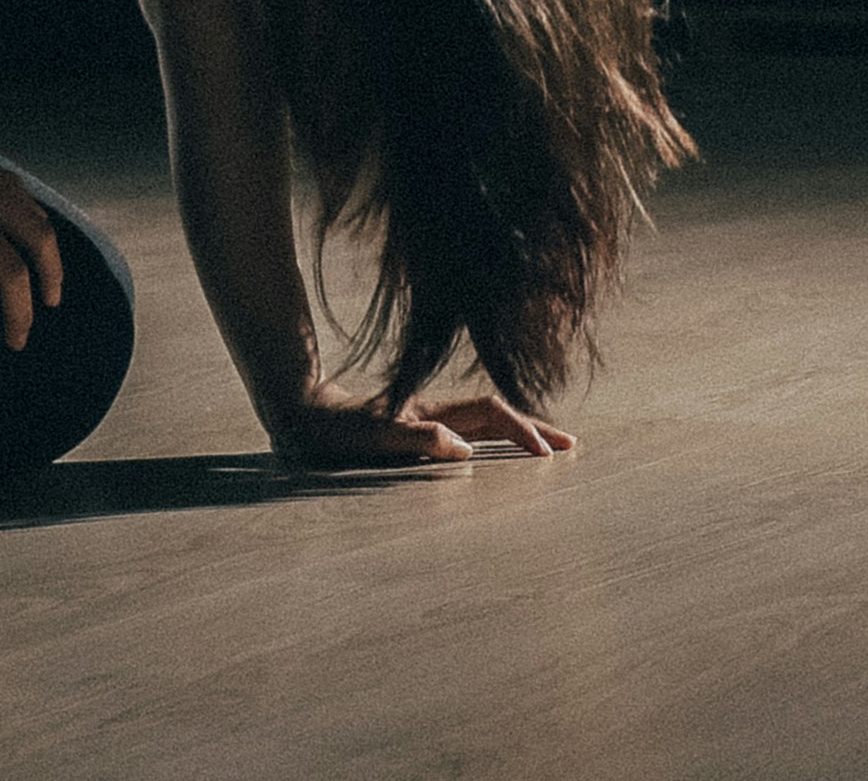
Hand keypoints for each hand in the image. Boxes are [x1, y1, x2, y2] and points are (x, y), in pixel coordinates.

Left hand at [271, 387, 575, 465]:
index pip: (490, 414)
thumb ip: (418, 440)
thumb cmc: (330, 430)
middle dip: (533, 428)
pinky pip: (464, 432)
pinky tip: (494, 450)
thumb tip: (468, 450)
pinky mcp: (412, 432)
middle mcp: (432, 414)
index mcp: (430, 413)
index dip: (520, 431)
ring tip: (545, 448)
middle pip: (495, 414)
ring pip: (482, 422)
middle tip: (570, 446)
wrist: (298, 412)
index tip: (546, 455)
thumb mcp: (372, 438)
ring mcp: (424, 421)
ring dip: (515, 433)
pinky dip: (490, 438)